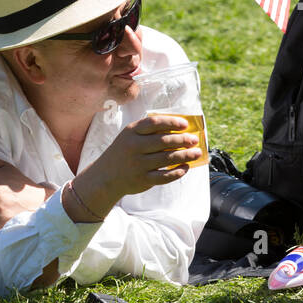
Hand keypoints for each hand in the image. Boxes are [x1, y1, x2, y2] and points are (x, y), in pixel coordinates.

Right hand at [71, 115, 201, 215]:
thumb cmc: (124, 152)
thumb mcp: (129, 137)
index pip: (155, 123)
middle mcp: (134, 146)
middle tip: (195, 140)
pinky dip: (178, 172)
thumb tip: (180, 130)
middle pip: (164, 140)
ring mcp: (138, 164)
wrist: (105, 177)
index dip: (172, 122)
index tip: (185, 125)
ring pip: (167, 158)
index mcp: (131, 132)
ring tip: (197, 152)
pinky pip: (165, 176)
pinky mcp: (143, 179)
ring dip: (186, 155)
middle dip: (183, 139)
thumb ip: (149, 132)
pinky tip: (186, 167)